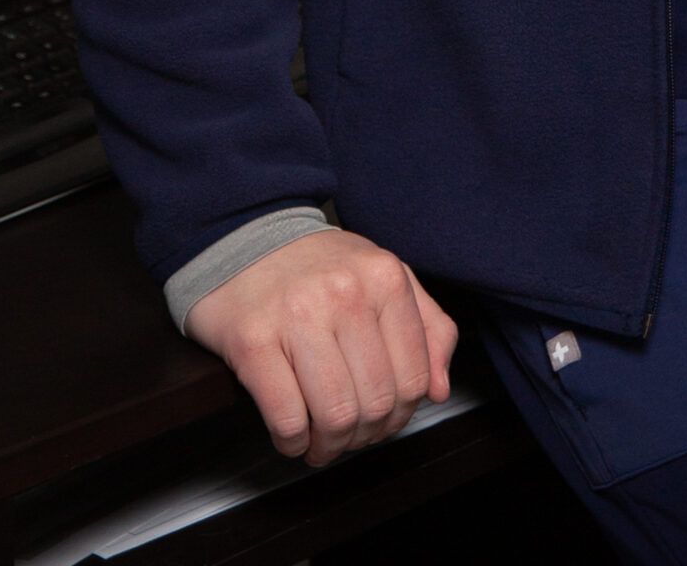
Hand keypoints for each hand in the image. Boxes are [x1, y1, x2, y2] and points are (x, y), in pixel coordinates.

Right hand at [184, 228, 458, 466]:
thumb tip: (438, 391)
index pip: (413, 378)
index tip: (382, 422)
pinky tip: (292, 436)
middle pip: (374, 402)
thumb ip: (427, 328)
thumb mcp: (384, 277)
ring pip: (335, 416)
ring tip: (321, 443)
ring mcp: (297, 314)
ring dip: (329, 447)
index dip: (400, 416)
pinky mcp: (253, 340)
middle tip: (349, 436)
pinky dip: (292, 442)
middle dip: (364, 436)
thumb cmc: (320, 268)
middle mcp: (345, 292)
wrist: (248, 239)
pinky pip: (287, 418)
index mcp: (385, 278)